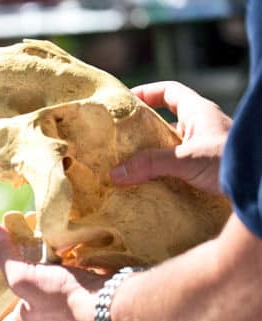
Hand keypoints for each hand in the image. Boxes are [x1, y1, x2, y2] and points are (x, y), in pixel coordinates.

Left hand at [0, 220, 105, 320]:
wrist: (108, 300)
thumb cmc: (59, 298)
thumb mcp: (22, 277)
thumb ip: (4, 255)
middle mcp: (45, 317)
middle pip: (23, 305)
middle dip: (14, 285)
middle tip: (5, 263)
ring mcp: (66, 304)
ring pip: (45, 286)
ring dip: (38, 267)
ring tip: (28, 242)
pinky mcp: (84, 290)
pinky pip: (67, 274)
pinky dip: (61, 259)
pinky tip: (56, 241)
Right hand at [110, 81, 231, 194]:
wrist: (260, 187)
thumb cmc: (231, 162)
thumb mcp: (187, 160)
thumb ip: (151, 164)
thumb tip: (116, 173)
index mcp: (199, 111)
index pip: (170, 91)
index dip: (148, 92)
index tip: (126, 101)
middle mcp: (204, 126)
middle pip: (168, 120)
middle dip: (144, 129)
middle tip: (121, 140)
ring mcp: (207, 147)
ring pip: (174, 145)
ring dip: (154, 154)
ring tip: (131, 166)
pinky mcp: (209, 167)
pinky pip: (180, 165)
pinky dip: (165, 171)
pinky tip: (152, 183)